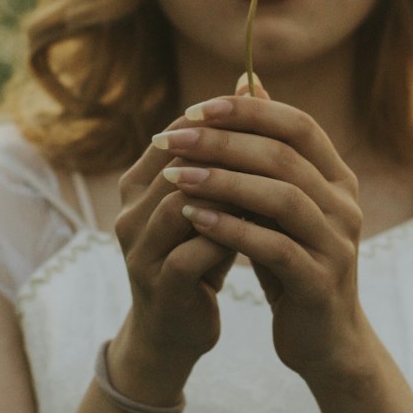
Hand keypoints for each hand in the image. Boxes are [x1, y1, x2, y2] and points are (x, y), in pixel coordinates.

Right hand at [112, 79, 260, 387]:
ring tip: (277, 188)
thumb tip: (251, 81)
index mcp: (136, 185)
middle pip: (179, 164)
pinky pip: (192, 252)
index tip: (268, 119)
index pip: (176, 135)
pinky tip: (266, 233)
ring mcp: (139, 250)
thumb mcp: (213, 201)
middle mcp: (129, 213)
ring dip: (231, 194)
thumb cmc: (198, 256)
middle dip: (230, 153)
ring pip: (183, 204)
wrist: (175, 331)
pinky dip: (230, 237)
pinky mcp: (159, 285)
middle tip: (283, 147)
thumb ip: (228, 151)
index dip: (222, 122)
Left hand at [155, 81, 366, 380]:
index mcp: (338, 178)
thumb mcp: (280, 200)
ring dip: (223, 182)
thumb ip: (267, 145)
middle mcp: (345, 205)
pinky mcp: (319, 282)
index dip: (248, 112)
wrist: (323, 338)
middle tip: (173, 138)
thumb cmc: (292, 260)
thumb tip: (245, 78)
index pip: (298, 125)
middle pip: (284, 156)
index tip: (196, 109)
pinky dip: (231, 229)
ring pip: (281, 198)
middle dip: (223, 143)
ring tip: (175, 177)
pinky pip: (274, 247)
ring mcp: (337, 244)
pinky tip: (193, 218)